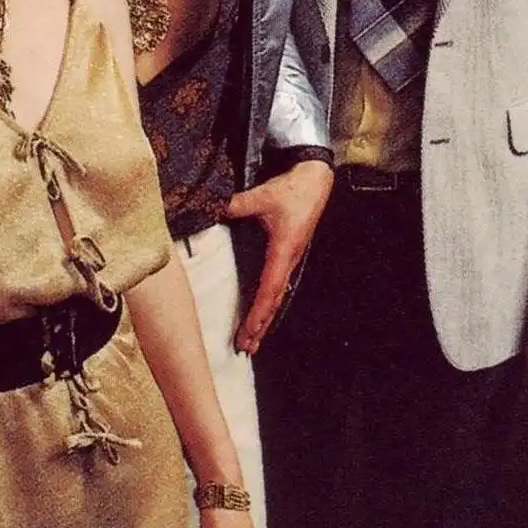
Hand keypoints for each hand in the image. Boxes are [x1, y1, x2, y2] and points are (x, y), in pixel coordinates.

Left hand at [226, 160, 333, 354]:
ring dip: (265, 318)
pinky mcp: (289, 252)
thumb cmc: (291, 189)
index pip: (268, 291)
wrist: (314, 179)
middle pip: (274, 302)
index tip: (248, 333)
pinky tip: (263, 311)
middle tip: (246, 348)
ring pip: (277, 296)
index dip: (258, 314)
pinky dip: (269, 302)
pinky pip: (278, 284)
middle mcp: (288, 260)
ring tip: (253, 340)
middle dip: (260, 327)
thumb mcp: (262, 196)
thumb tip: (213, 209)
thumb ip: (236, 205)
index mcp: (283, 251)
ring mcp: (290, 258)